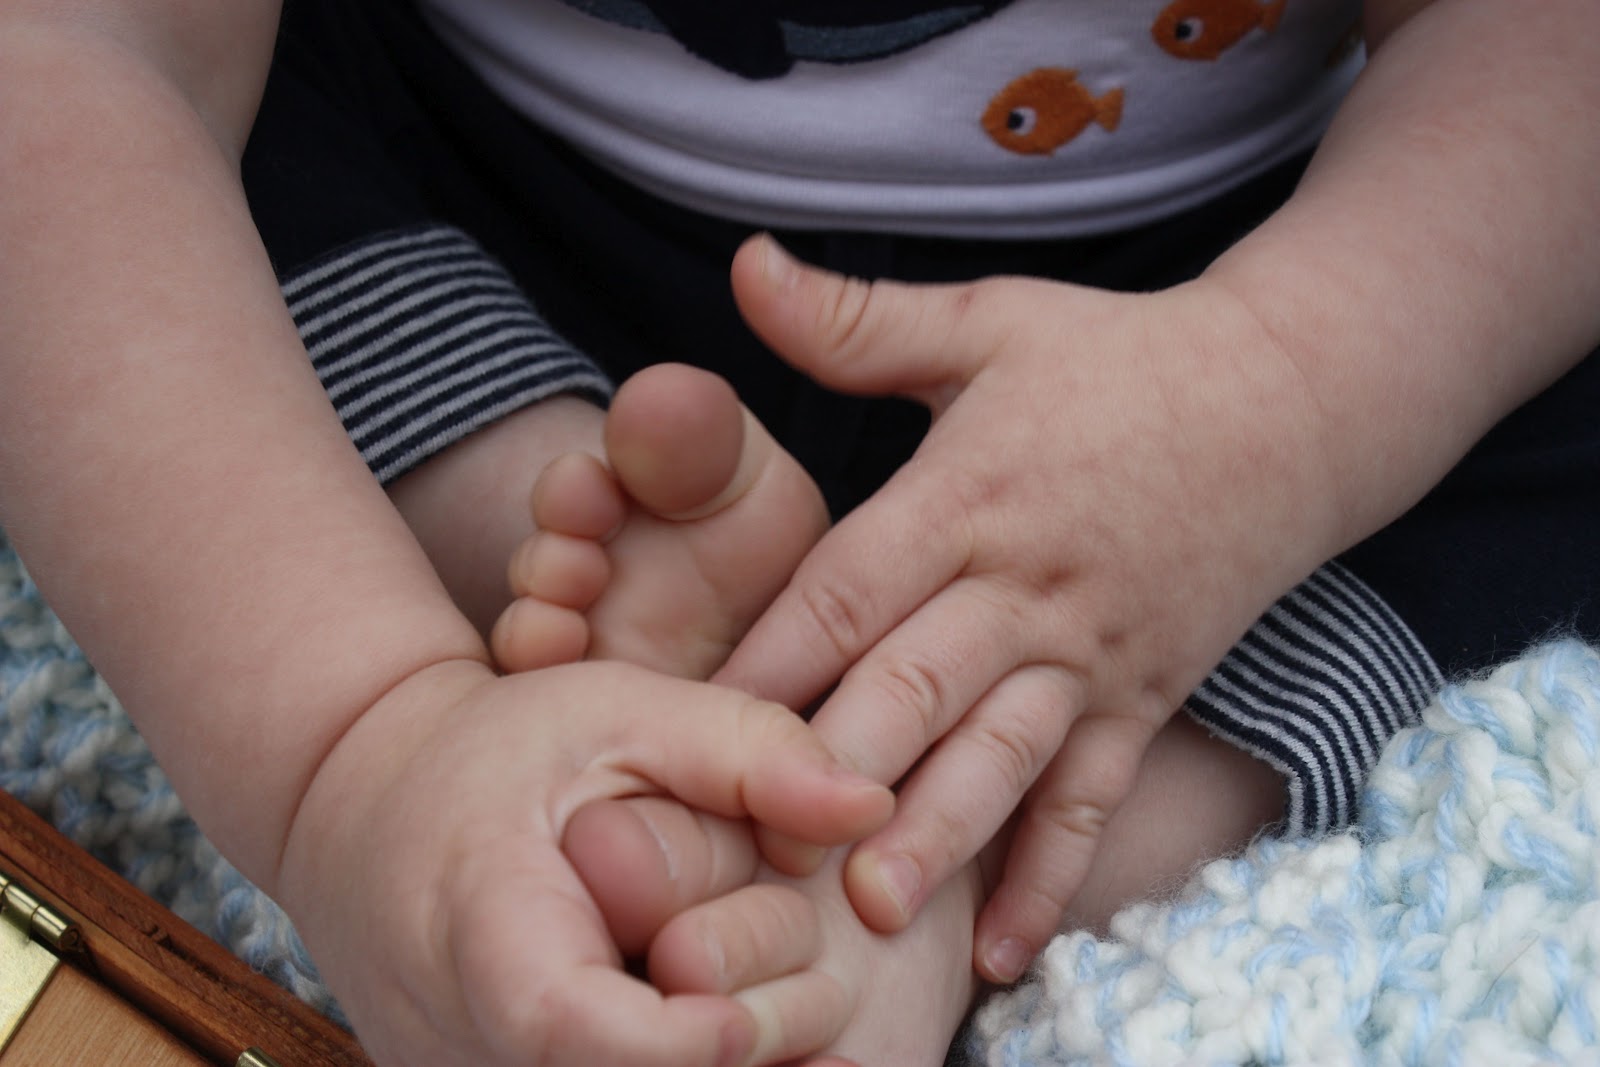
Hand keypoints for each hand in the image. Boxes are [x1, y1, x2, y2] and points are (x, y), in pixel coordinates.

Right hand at [274, 657, 892, 1066]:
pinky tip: (739, 1040)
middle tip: (815, 999)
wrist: (366, 814)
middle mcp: (460, 1040)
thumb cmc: (504, 753)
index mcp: (487, 933)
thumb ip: (745, 750)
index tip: (764, 1004)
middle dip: (743, 1063)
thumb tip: (868, 807)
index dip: (695, 1037)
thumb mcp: (620, 714)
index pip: (581, 1031)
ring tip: (782, 1022)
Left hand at [714, 235, 1337, 981]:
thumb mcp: (990, 320)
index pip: (850, 587)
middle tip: (754, 844)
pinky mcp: (1140, 696)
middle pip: (915, 686)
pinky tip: (1003, 951)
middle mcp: (1025, 586)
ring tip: (867, 912)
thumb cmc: (1120, 360)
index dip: (769, 657)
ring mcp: (1090, 651)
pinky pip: (1092, 797)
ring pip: (1000, 756)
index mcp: (969, 494)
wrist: (1291, 402)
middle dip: (836, 769)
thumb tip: (742, 265)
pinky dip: (1053, 874)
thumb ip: (858, 319)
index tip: (689, 721)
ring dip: (937, 835)